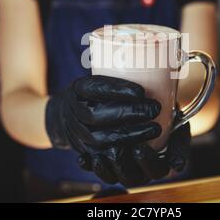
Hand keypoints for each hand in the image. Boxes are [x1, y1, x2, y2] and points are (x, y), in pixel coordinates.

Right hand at [45, 75, 162, 178]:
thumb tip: (155, 65)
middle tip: (154, 109)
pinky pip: (103, 155)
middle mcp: (74, 111)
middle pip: (97, 116)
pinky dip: (124, 151)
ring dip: (130, 135)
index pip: (94, 89)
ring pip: (101, 139)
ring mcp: (77, 133)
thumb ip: (116, 74)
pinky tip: (143, 145)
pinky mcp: (85, 150)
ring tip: (154, 128)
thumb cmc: (90, 95)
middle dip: (128, 113)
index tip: (141, 91)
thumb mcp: (95, 80)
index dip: (117, 90)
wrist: (64, 117)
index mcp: (77, 89)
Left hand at [79, 112, 190, 186]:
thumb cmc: (164, 115)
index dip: (147, 164)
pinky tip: (84, 157)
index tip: (139, 148)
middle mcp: (137, 170)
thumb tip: (176, 166)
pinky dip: (88, 164)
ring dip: (105, 167)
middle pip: (130, 178)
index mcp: (157, 165)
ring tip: (101, 151)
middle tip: (116, 146)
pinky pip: (93, 168)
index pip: (156, 172)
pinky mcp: (102, 158)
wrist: (143, 102)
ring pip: (110, 176)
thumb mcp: (177, 126)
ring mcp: (119, 166)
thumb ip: (179, 143)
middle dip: (123, 164)